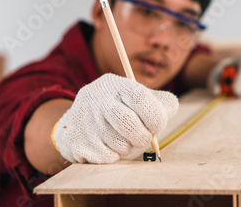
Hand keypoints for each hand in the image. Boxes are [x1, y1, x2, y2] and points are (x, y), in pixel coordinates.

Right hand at [52, 73, 177, 162]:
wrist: (79, 120)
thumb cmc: (120, 108)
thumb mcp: (138, 98)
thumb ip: (160, 103)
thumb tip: (166, 113)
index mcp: (115, 84)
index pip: (139, 96)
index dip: (154, 115)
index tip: (157, 126)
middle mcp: (96, 98)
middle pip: (127, 123)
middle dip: (142, 136)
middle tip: (144, 139)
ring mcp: (83, 118)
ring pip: (118, 143)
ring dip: (128, 147)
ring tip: (123, 140)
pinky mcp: (74, 139)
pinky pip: (105, 157)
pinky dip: (114, 156)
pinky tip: (108, 146)